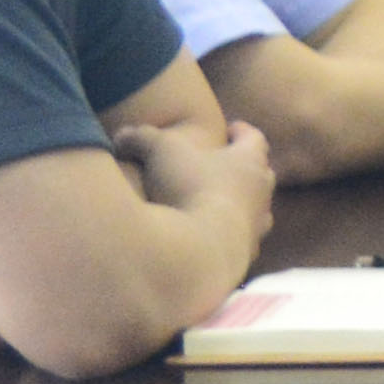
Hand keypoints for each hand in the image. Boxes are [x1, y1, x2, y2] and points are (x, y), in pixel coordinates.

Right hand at [123, 111, 279, 249]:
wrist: (202, 248)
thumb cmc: (188, 188)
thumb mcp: (160, 150)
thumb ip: (142, 138)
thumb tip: (122, 135)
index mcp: (249, 160)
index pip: (254, 138)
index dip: (242, 131)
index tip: (231, 128)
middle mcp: (261, 191)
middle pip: (260, 173)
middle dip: (243, 168)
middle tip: (223, 166)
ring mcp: (257, 226)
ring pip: (256, 210)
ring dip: (240, 205)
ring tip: (218, 205)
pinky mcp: (246, 255)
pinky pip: (242, 242)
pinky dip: (230, 237)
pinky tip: (211, 240)